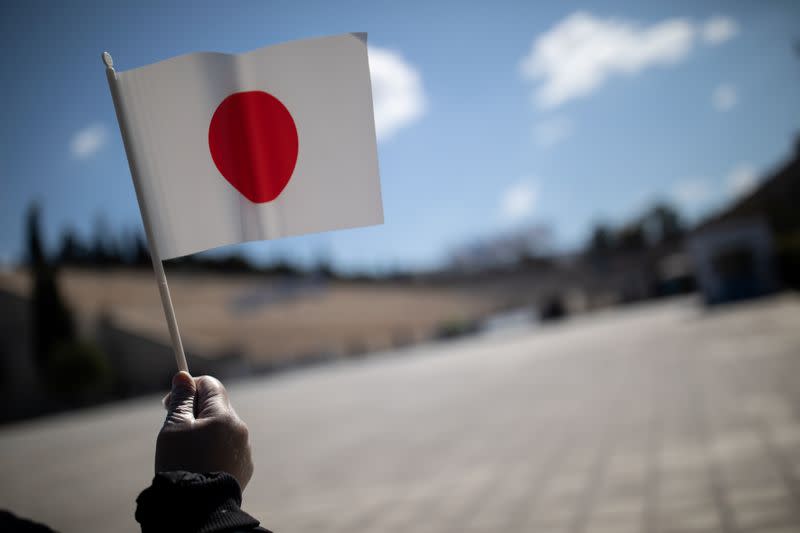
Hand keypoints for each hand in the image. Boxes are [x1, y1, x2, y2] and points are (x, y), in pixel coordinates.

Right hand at [156, 372, 253, 489]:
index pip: (210, 385)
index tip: (171, 401)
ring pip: (221, 429)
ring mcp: (244, 449)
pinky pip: (227, 449)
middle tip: (174, 428)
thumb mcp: (174, 427)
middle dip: (195, 412)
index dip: (190, 387)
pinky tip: (199, 465)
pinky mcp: (244, 467)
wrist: (198, 508)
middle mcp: (239, 429)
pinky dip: (213, 451)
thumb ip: (181, 399)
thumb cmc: (182, 464)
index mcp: (224, 415)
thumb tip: (184, 377)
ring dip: (204, 433)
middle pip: (217, 407)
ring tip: (186, 453)